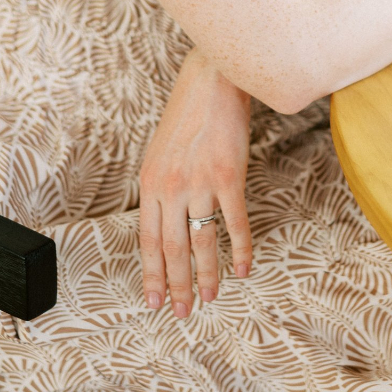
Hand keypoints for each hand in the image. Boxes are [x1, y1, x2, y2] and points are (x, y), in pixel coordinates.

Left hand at [139, 48, 251, 317]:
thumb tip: (163, 225)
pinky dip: (241, 249)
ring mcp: (200, 181)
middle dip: (177, 284)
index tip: (155, 301)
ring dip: (206, 275)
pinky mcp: (229, 175)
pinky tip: (244, 268)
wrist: (212, 80)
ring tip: (209, 297)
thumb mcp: (161, 152)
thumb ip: (161, 188)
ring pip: (202, 242)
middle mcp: (171, 186)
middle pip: (172, 248)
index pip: (147, 240)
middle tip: (182, 312)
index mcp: (150, 182)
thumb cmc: (187, 114)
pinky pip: (234, 222)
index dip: (152, 274)